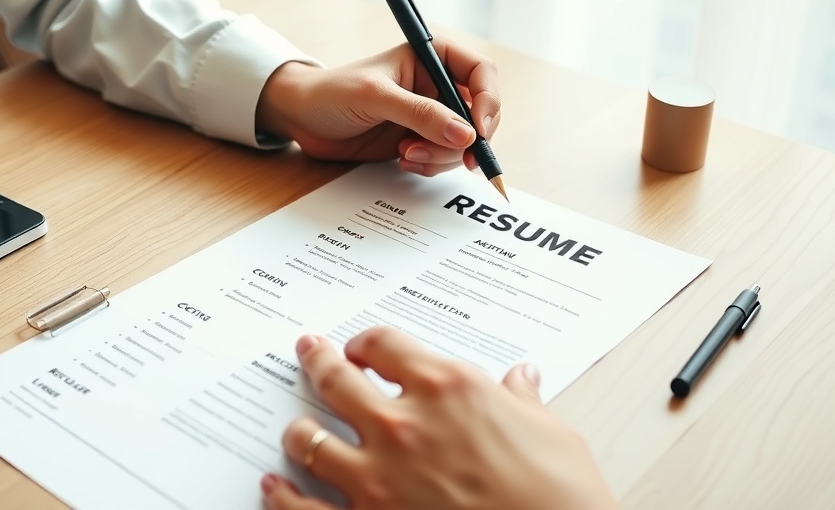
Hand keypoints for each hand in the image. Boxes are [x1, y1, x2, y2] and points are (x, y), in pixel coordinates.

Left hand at [256, 39, 500, 176]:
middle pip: (480, 113)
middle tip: (457, 158)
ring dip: (442, 156)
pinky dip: (430, 165)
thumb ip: (420, 114)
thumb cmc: (332, 93)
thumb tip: (465, 135)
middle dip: (468, 138)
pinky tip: (403, 160)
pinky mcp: (419, 141)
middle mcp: (437, 85)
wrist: (301, 119)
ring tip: (407, 155)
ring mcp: (430, 116)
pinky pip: (443, 159)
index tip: (477, 131)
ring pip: (463, 142)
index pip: (481, 74)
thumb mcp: (376, 97)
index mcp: (432, 56)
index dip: (488, 102)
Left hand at [260, 327, 616, 509]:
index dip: (367, 342)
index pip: (386, 345)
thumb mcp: (551, 433)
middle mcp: (405, 425)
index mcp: (448, 389)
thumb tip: (522, 380)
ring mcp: (380, 477)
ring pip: (310, 439)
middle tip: (309, 352)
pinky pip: (304, 508)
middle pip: (337, 379)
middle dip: (318, 362)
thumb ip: (523, 401)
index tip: (363, 348)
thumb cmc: (560, 497)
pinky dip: (283, 496)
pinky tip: (274, 487)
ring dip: (299, 431)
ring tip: (296, 427)